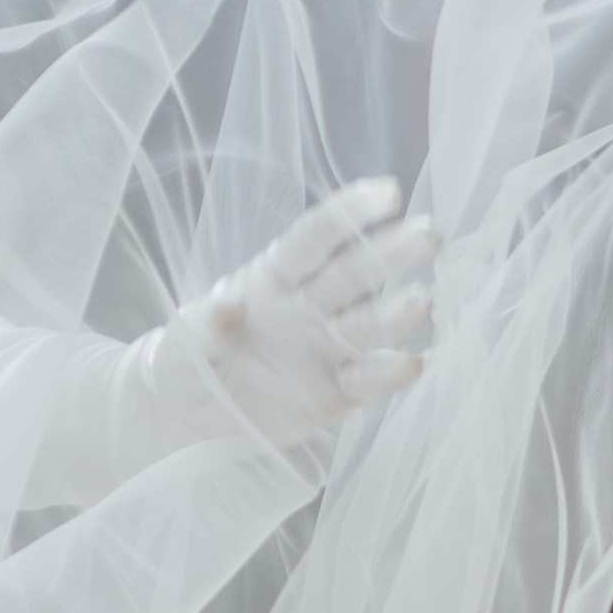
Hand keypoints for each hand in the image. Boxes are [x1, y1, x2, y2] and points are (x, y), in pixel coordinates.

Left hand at [186, 177, 436, 447]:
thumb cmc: (184, 363)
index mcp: (275, 276)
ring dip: (398, 311)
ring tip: (424, 301)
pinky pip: (368, 379)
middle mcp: (311, 304)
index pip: (317, 237)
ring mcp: (327, 347)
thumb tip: (230, 306)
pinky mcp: (337, 391)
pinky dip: (389, 373)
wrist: (187, 419)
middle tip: (430, 234)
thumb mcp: (183, 341)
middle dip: (393, 251)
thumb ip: (204, 323)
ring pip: (370, 322)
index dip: (351, 212)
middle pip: (356, 272)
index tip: (388, 193)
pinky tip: (414, 364)